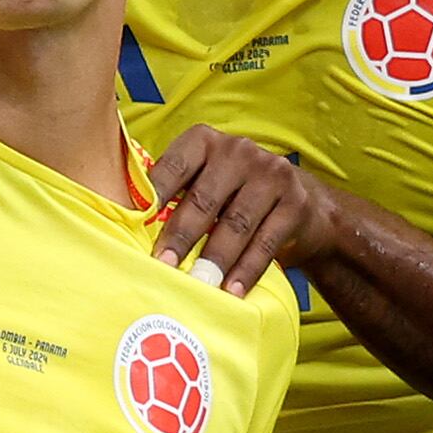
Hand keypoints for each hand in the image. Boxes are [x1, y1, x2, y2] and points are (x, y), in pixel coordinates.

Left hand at [150, 124, 341, 297]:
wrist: (303, 205)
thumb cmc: (234, 196)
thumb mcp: (205, 182)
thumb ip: (173, 194)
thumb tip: (128, 225)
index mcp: (205, 142)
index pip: (174, 167)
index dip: (154, 196)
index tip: (136, 226)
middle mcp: (239, 151)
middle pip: (204, 199)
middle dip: (181, 237)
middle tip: (163, 266)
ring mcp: (271, 174)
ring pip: (236, 223)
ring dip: (214, 259)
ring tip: (198, 285)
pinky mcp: (296, 202)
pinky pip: (266, 241)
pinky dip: (247, 270)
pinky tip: (232, 290)